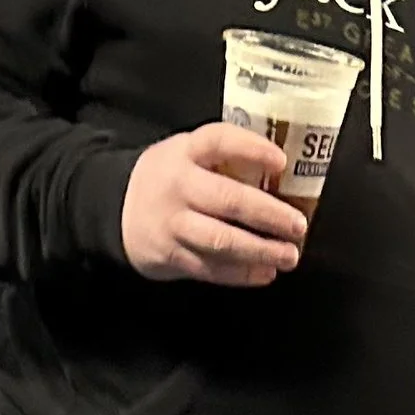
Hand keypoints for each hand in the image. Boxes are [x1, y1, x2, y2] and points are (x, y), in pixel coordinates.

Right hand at [121, 124, 305, 286]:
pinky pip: (211, 268)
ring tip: (289, 255)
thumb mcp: (187, 154)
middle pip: (228, 200)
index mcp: (185, 153)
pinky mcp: (171, 256)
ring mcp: (174, 224)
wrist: (116, 208)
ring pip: (222, 241)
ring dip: (260, 251)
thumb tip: (282, 179)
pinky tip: (265, 272)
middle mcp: (178, 187)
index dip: (251, 149)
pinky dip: (241, 274)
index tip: (281, 162)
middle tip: (297, 225)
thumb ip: (224, 160)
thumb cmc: (169, 179)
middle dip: (269, 215)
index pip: (219, 141)